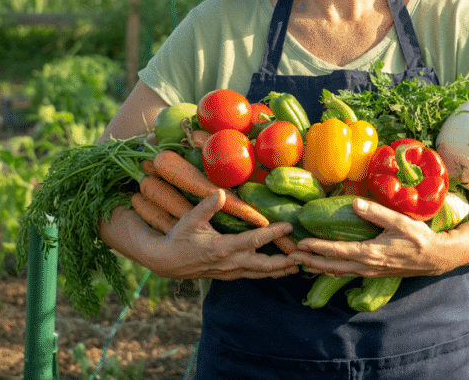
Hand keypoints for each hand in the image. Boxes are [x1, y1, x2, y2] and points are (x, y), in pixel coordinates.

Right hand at [103, 191, 299, 280]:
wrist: (165, 262)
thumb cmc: (178, 237)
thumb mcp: (190, 219)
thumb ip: (207, 206)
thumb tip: (221, 192)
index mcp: (222, 248)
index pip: (253, 241)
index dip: (273, 234)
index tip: (289, 227)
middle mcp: (229, 263)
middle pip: (263, 265)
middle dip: (284, 262)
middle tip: (303, 256)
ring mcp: (230, 271)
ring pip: (260, 274)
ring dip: (279, 270)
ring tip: (298, 267)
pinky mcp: (228, 275)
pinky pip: (252, 276)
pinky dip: (268, 274)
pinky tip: (278, 271)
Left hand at [289, 197, 452, 277]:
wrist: (435, 258)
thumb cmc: (418, 238)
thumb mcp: (398, 221)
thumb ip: (376, 212)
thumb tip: (354, 203)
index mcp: (369, 253)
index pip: (336, 251)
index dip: (317, 247)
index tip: (300, 243)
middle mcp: (366, 266)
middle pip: (331, 266)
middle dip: (310, 261)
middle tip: (290, 256)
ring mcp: (369, 272)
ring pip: (337, 272)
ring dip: (318, 267)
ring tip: (300, 263)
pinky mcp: (373, 272)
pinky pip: (347, 273)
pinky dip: (331, 270)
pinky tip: (324, 267)